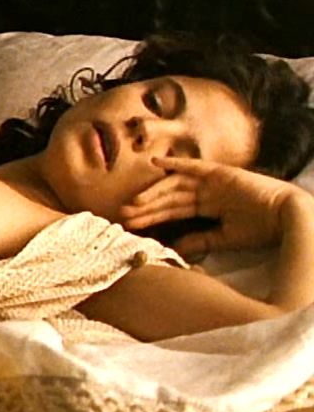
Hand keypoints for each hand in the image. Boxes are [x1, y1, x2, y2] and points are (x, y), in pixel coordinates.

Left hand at [119, 155, 308, 257]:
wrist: (289, 218)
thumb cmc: (263, 230)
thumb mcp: (226, 239)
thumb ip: (200, 241)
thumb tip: (174, 248)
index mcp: (209, 208)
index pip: (173, 211)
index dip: (152, 217)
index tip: (130, 225)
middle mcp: (208, 192)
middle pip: (170, 199)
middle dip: (146, 207)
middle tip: (122, 215)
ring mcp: (213, 182)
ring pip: (175, 186)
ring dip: (153, 193)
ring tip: (134, 203)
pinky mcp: (221, 173)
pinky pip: (194, 167)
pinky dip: (176, 164)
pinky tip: (156, 164)